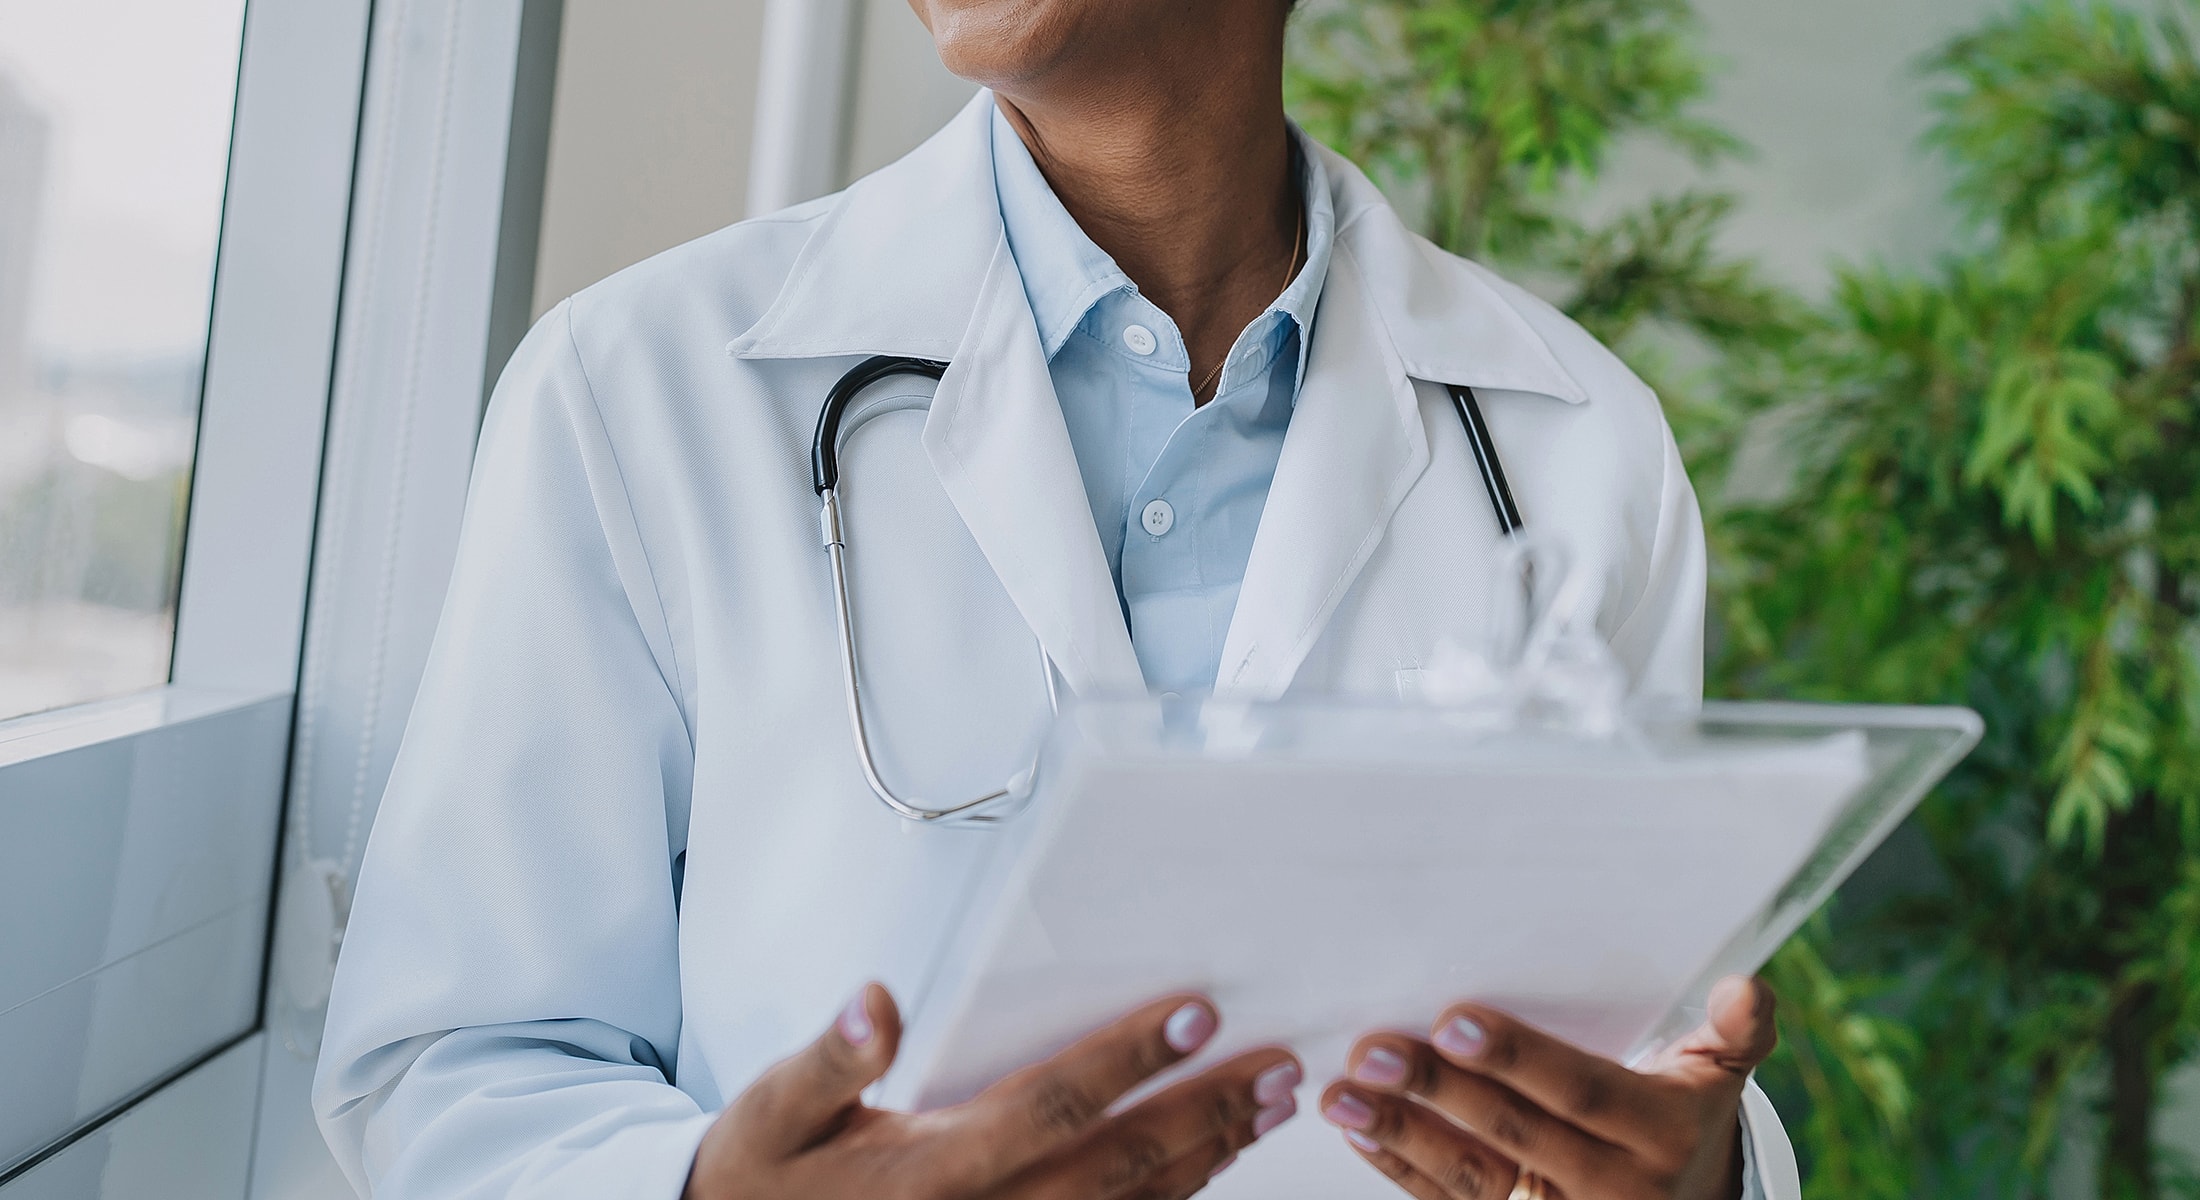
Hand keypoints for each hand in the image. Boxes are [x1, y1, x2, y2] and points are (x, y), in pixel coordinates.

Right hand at [684, 983, 1301, 1199]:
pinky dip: (1172, 1198)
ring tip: (1271, 1106)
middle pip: (1119, 1164)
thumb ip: (827, 1060)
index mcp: (934, 1168)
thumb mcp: (770, 1113)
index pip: (1051, 1105)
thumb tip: (877, 1001)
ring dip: (1209, 1155)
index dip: (1127, 1061)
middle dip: (1206, 1113)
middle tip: (1280, 1067)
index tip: (1196, 1015)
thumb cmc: (766, 1174)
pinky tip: (1213, 1162)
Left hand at [1317, 976, 1776, 1199]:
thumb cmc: (1686, 1118)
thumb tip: (1746, 988)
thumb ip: (1736, 1032)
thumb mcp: (1718, 1076)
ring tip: (1342, 1094)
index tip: (1454, 1020)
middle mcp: (1614, 1188)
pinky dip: (1402, 1171)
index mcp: (1663, 1134)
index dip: (1519, 1059)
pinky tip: (1362, 1131)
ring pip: (1474, 1180)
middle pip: (1514, 1136)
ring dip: (1402, 1134)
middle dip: (1438, 1091)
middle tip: (1373, 1049)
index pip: (1582, 1093)